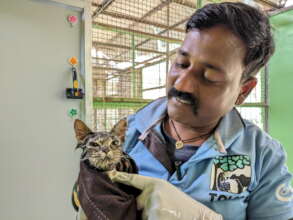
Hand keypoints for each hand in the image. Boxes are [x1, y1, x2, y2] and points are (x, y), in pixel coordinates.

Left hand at [108, 171, 222, 219]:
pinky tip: (164, 218)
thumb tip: (136, 199)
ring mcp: (153, 207)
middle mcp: (152, 193)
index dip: (120, 177)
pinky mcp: (154, 218)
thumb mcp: (166, 191)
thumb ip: (150, 192)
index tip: (109, 174)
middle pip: (137, 203)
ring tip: (165, 215)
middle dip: (144, 208)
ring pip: (142, 215)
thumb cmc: (181, 204)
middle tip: (162, 208)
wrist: (197, 215)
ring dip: (150, 217)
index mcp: (155, 183)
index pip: (134, 179)